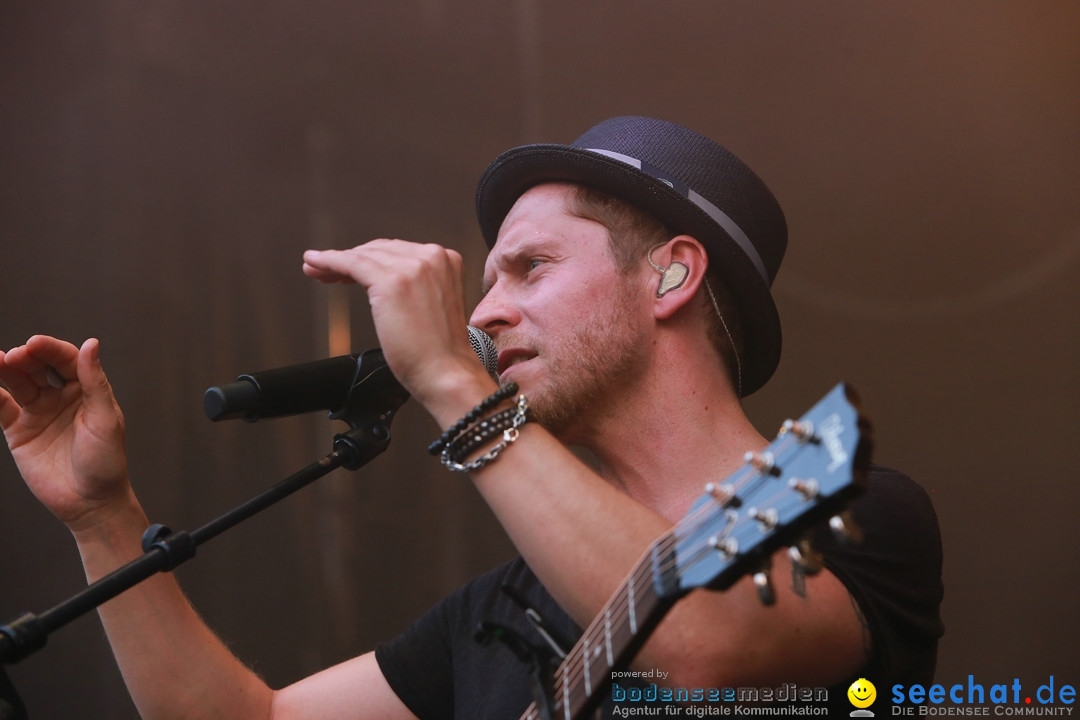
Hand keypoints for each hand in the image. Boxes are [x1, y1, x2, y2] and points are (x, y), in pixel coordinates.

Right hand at [0, 336, 130, 531]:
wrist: (89, 502)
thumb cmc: (106, 461)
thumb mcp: (106, 419)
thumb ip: (95, 382)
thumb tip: (91, 344)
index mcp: (87, 390)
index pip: (67, 360)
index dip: (51, 349)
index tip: (34, 343)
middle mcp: (62, 397)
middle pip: (40, 367)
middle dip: (27, 357)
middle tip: (15, 356)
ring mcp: (39, 412)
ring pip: (19, 383)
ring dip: (6, 369)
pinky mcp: (19, 431)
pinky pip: (1, 407)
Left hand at [303, 240, 494, 415]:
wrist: (446, 372)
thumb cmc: (440, 351)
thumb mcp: (433, 304)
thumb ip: (414, 285)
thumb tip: (379, 280)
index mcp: (446, 260)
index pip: (397, 251)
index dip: (369, 257)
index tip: (349, 268)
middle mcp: (432, 257)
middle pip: (379, 250)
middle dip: (350, 258)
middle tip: (325, 269)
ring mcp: (412, 267)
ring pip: (363, 255)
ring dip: (334, 261)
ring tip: (315, 269)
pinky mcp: (391, 281)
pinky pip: (351, 263)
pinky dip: (329, 261)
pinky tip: (315, 264)